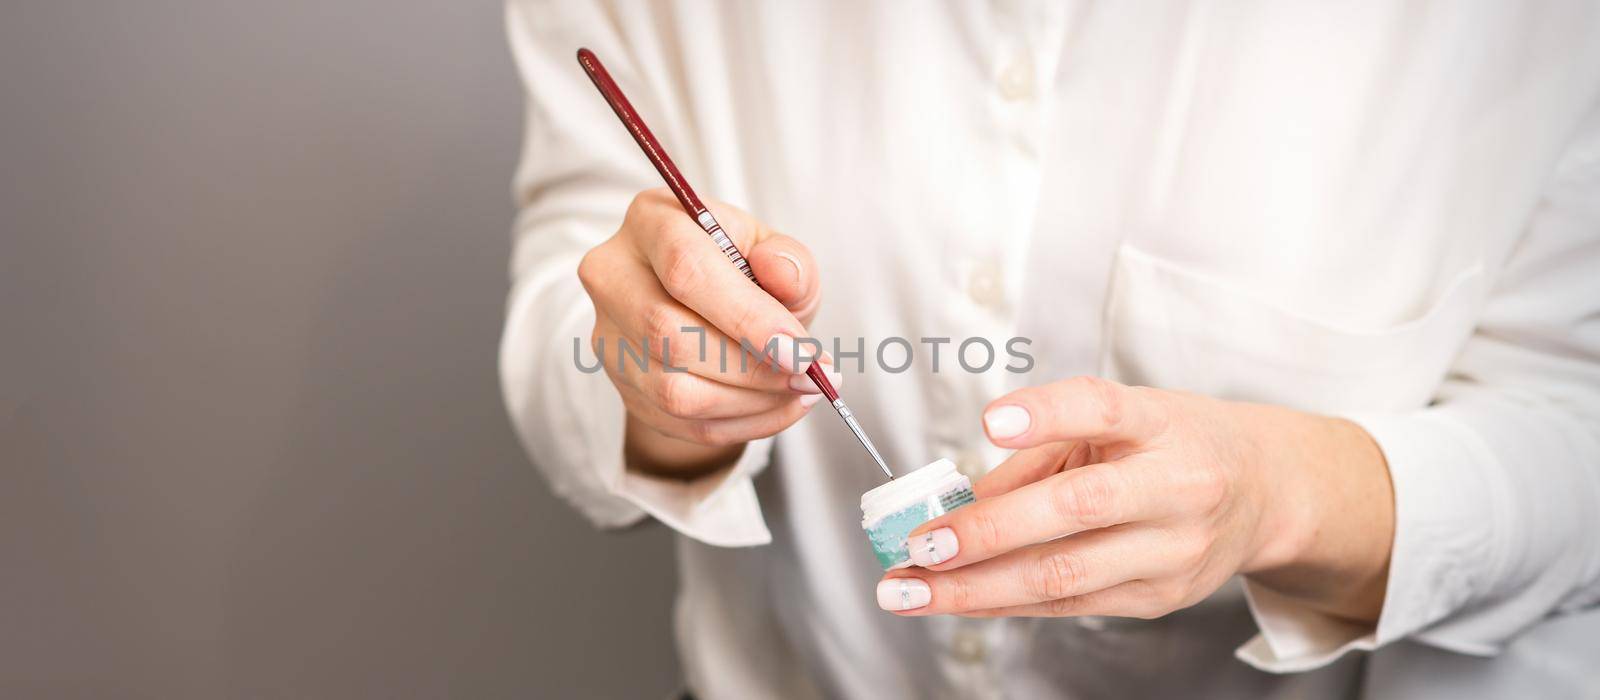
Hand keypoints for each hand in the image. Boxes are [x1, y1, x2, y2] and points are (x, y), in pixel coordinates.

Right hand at [577, 188, 838, 478]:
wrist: (708, 308)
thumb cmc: (743, 271)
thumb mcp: (774, 251)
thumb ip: (788, 259)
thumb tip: (783, 273)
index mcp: (652, 220)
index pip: (685, 267)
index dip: (745, 316)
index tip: (800, 352)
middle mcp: (613, 274)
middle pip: (668, 333)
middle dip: (751, 367)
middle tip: (809, 376)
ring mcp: (609, 334)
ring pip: (671, 389)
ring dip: (749, 402)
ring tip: (798, 391)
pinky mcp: (621, 384)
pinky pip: (680, 422)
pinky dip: (740, 423)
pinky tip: (777, 407)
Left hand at [878, 377, 1393, 622]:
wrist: (1265, 492)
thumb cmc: (1172, 444)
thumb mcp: (1119, 419)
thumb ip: (1040, 450)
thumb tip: (957, 500)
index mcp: (1162, 422)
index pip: (1102, 407)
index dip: (1047, 412)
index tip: (992, 419)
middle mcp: (1177, 485)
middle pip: (1076, 508)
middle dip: (986, 532)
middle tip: (918, 545)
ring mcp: (1173, 549)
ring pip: (1064, 575)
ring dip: (974, 587)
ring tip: (907, 590)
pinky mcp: (1160, 595)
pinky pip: (1068, 604)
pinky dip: (1002, 602)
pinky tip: (953, 599)